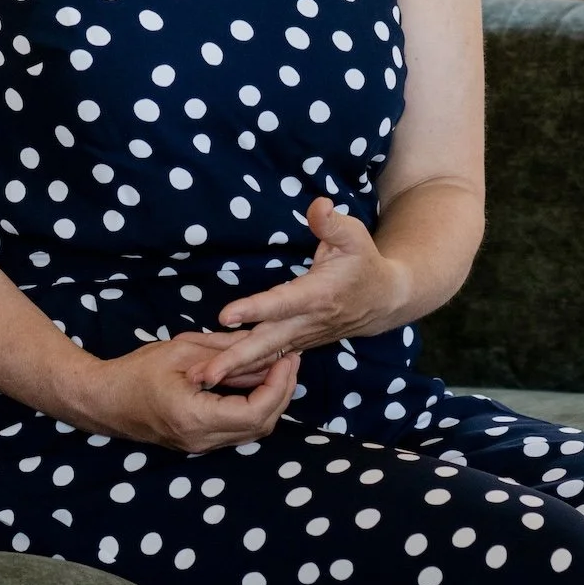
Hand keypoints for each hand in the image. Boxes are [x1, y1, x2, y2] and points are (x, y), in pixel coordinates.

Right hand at [71, 331, 300, 453]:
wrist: (104, 400)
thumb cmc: (136, 371)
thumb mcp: (181, 350)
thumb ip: (223, 349)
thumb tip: (261, 343)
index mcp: (196, 417)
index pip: (255, 412)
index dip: (279, 386)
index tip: (287, 357)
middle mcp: (203, 440)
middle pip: (261, 426)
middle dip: (282, 392)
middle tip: (291, 360)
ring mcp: (201, 445)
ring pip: (252, 431)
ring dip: (272, 401)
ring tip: (279, 368)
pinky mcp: (200, 441)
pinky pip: (238, 430)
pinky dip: (255, 407)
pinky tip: (257, 382)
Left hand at [194, 198, 410, 388]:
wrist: (383, 300)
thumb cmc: (364, 262)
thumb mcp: (355, 236)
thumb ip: (332, 223)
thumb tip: (318, 204)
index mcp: (317, 295)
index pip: (281, 304)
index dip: (254, 309)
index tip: (225, 315)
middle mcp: (307, 322)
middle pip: (267, 343)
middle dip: (235, 359)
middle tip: (204, 374)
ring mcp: (302, 337)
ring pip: (265, 357)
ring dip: (233, 370)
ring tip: (200, 380)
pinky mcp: (298, 343)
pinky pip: (269, 360)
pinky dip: (245, 370)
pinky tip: (219, 376)